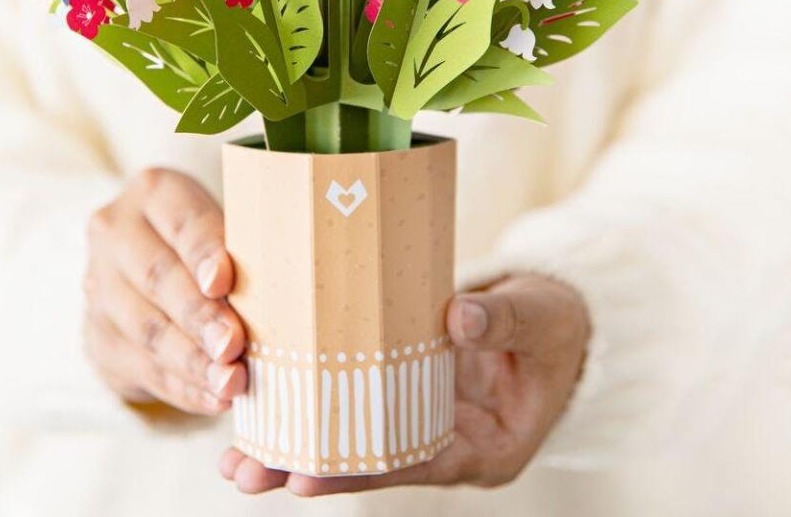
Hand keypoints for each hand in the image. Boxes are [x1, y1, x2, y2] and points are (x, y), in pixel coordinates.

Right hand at [84, 168, 246, 413]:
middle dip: (199, 317)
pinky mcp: (98, 337)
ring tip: (231, 382)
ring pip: (147, 329)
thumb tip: (286, 292)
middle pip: (158, 277)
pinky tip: (213, 399)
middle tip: (233, 346)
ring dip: (192, 362)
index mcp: (154, 191)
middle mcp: (115, 233)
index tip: (224, 283)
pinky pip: (142, 369)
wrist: (146, 260)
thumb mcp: (225, 223)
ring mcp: (99, 287)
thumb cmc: (210, 239)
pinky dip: (182, 388)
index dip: (204, 253)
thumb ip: (245, 248)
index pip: (182, 221)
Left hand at [220, 274, 588, 494]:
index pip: (414, 464)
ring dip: (296, 438)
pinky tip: (268, 390)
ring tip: (235, 451)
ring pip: (352, 434)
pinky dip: (315, 394)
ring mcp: (420, 411)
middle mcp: (445, 438)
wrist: (554, 315)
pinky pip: (355, 392)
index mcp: (485, 445)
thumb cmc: (556, 324)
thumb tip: (458, 316)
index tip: (303, 475)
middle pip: (369, 460)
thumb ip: (505, 320)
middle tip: (243, 473)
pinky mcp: (402, 379)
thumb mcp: (542, 319)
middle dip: (305, 467)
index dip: (359, 470)